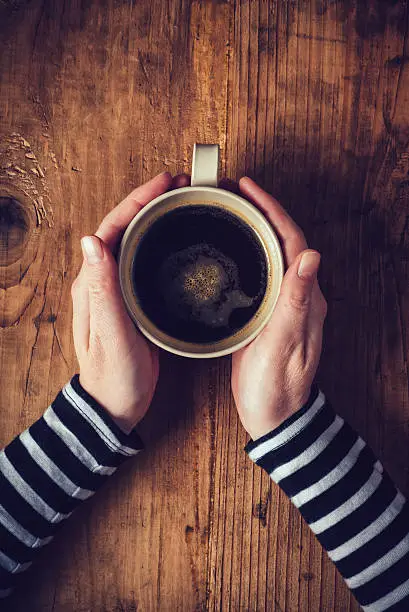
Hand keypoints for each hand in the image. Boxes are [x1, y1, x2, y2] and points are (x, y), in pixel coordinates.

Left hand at [71, 172, 188, 432]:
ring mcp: (116, 291)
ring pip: (134, 242)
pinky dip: (160, 243)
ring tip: (183, 204)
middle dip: (149, 202)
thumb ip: (103, 289)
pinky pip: (143, 262)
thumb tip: (92, 240)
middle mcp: (102, 281)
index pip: (112, 228)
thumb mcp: (111, 333)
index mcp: (93, 283)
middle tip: (181, 186)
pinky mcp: (131, 302)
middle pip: (124, 228)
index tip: (164, 182)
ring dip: (155, 219)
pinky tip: (178, 242)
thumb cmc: (113, 375)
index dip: (137, 200)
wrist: (115, 405)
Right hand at [231, 178, 326, 439]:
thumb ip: (297, 301)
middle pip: (283, 240)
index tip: (248, 189)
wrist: (275, 416)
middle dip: (261, 210)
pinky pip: (261, 271)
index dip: (272, 210)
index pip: (292, 241)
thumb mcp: (284, 344)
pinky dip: (247, 250)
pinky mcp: (268, 313)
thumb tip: (311, 255)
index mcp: (305, 298)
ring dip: (254, 226)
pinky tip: (230, 246)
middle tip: (232, 191)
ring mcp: (284, 304)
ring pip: (272, 253)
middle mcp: (299, 296)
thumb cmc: (278, 387)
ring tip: (229, 208)